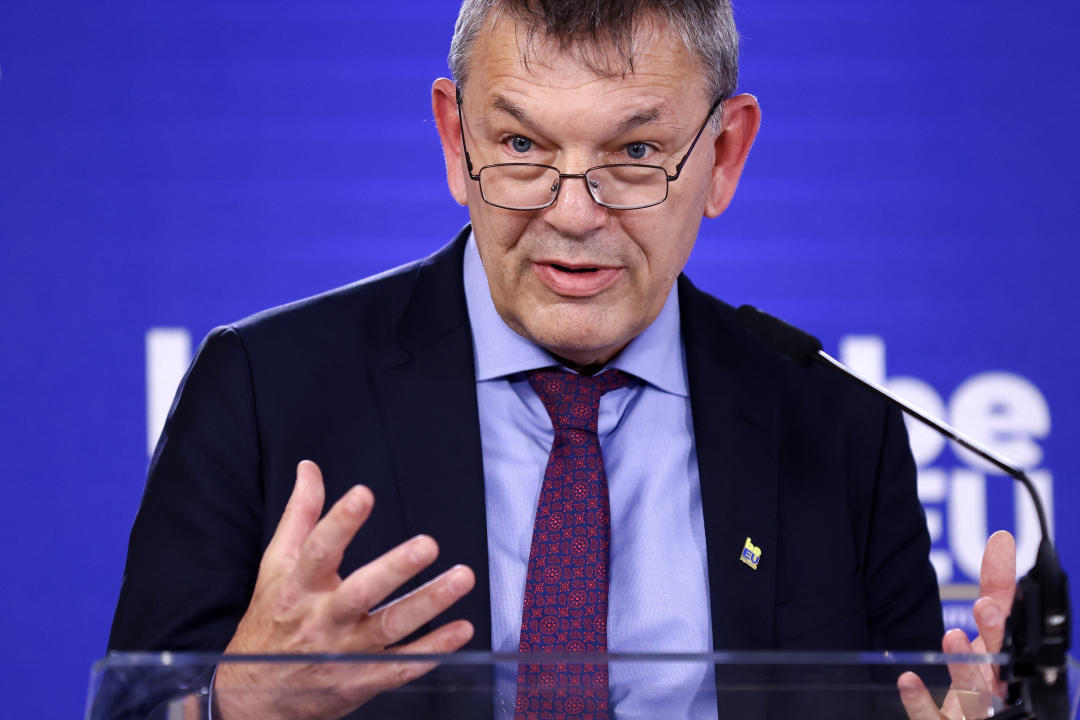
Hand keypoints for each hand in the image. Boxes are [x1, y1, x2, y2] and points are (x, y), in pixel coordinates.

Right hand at [213, 461, 475, 719]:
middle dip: (395, 569)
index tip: (363, 494)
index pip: (318, 550)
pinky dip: (433, 649)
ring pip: (390, 628)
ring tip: (461, 577)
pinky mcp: (362, 679)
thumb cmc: (271, 621)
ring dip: (428, 603)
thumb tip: (309, 468)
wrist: (253, 698)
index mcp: (297, 587)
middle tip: (428, 544)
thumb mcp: (276, 567)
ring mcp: (344, 652)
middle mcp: (321, 620)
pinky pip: (402, 665)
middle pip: (360, 593)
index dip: (340, 522)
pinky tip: (461, 629)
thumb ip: (300, 516)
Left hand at [898, 530, 1015, 719]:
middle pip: (997, 661)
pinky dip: (921, 702)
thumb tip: (1001, 541)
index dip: (1001, 590)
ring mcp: (972, 712)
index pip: (1003, 621)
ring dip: (964, 666)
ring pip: (974, 694)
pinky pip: (934, 719)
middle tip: (987, 608)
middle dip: (995, 633)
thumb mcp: (979, 645)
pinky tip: (908, 680)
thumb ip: (992, 594)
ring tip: (952, 636)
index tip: (996, 561)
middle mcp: (992, 686)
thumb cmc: (977, 693)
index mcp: (998, 661)